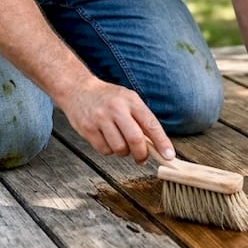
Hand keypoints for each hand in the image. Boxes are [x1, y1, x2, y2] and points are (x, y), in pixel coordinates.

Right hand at [56, 77, 175, 162]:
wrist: (78, 89)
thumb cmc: (108, 97)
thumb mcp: (128, 99)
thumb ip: (142, 119)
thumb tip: (157, 145)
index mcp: (131, 100)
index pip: (151, 124)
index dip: (162, 142)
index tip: (169, 156)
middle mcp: (116, 108)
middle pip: (135, 139)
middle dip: (142, 154)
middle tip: (142, 158)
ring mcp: (100, 119)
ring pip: (119, 148)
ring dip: (124, 152)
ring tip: (120, 143)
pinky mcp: (87, 129)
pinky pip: (104, 150)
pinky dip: (109, 151)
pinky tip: (107, 140)